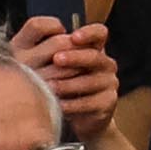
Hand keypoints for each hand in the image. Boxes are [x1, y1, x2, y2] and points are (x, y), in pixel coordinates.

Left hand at [12, 15, 124, 148]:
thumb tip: (41, 36)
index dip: (89, 33)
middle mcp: (104, 63)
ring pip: (91, 81)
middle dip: (75, 57)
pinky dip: (72, 104)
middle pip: (95, 56)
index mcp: (94, 47)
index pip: (99, 33)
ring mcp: (109, 83)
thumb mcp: (51, 62)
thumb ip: (48, 46)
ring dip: (69, 83)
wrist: (73, 116)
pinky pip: (91, 103)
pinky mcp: (107, 103)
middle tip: (56, 59)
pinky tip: (58, 105)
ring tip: (50, 86)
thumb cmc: (60, 82)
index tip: (73, 37)